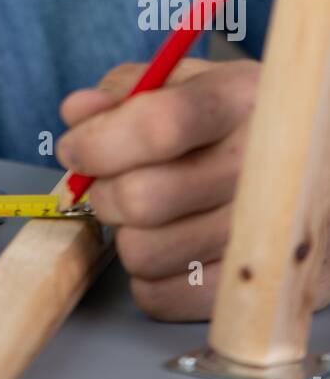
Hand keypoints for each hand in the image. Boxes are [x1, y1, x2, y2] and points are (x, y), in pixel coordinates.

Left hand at [56, 57, 329, 320]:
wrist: (319, 166)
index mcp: (242, 102)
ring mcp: (266, 234)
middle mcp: (261, 167)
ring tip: (151, 214)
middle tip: (113, 182)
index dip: (98, 141)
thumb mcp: (195, 82)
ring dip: (127, 234)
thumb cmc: (242, 121)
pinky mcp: (263, 286)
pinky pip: (163, 297)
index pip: (157, 126)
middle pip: (141, 198)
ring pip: (143, 253)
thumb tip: (76, 113)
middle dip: (105, 191)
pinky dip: (149, 276)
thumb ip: (129, 88)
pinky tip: (169, 246)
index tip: (73, 148)